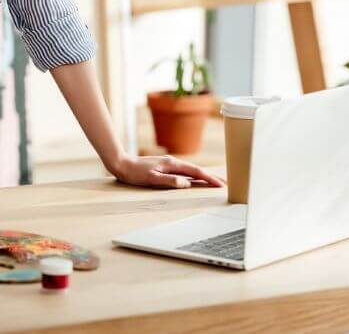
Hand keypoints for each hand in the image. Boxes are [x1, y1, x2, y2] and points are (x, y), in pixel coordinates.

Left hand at [110, 155, 224, 188]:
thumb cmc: (135, 173)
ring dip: (204, 176)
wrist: (122, 164)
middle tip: (225, 183)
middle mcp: (173, 162)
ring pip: (191, 171)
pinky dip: (194, 176)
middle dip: (211, 177)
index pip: (196, 172)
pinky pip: (184, 172)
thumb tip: (187, 183)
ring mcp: (170, 164)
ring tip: (214, 182)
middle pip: (197, 170)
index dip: (209, 179)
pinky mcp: (165, 167)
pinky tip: (195, 180)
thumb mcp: (152, 179)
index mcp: (173, 165)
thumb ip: (169, 181)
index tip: (221, 185)